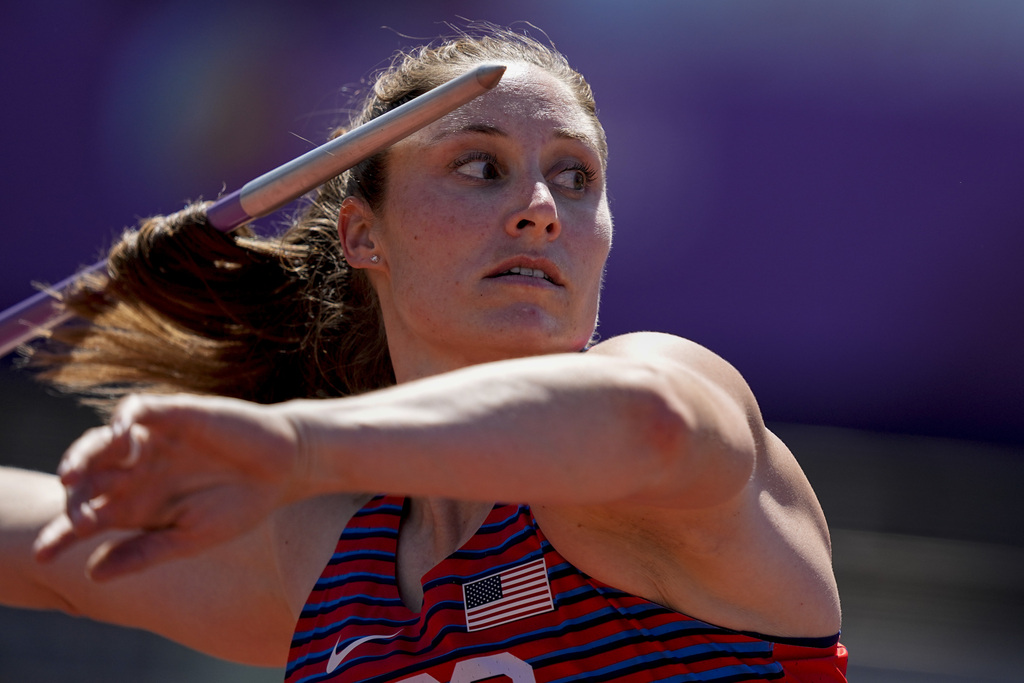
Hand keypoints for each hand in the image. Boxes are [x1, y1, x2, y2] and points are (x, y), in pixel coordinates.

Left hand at [34, 393, 303, 579]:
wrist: (286, 468)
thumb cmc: (241, 505)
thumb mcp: (191, 538)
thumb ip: (144, 552)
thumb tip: (92, 575)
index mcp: (139, 503)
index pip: (89, 515)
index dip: (63, 533)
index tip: (45, 554)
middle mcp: (138, 470)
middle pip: (88, 477)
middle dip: (72, 493)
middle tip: (71, 508)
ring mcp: (153, 440)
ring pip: (102, 442)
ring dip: (84, 455)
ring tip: (74, 473)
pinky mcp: (174, 414)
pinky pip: (137, 410)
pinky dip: (124, 419)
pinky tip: (121, 435)